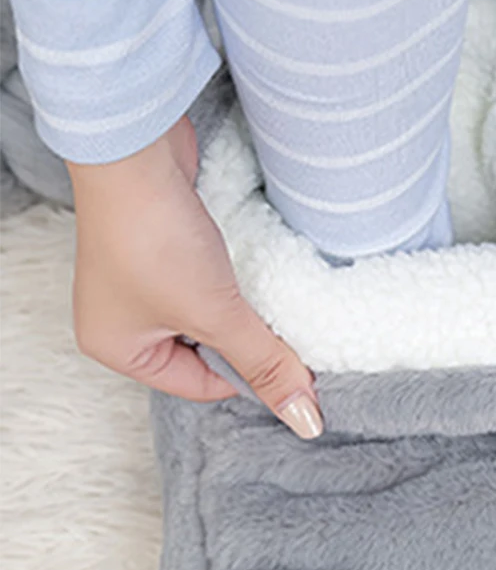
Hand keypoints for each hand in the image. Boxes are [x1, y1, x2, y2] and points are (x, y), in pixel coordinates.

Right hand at [68, 116, 322, 438]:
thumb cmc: (153, 236)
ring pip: (211, 317)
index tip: (292, 366)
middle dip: (246, 343)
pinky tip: (252, 271)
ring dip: (242, 311)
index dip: (249, 377)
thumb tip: (303, 420)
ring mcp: (139, 282)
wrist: (136, 149)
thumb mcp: (217, 314)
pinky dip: (233, 283)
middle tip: (281, 332)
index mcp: (117, 350)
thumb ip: (265, 366)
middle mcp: (121, 320)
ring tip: (262, 297)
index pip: (200, 386)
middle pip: (206, 353)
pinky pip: (208, 284)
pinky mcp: (162, 248)